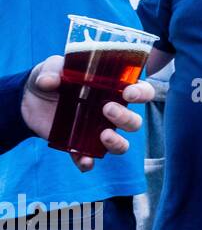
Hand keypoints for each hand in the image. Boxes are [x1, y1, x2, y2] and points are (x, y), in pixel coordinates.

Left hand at [20, 55, 153, 171]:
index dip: (142, 94)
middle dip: (126, 118)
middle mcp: (111, 112)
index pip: (142, 92)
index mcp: (114, 90)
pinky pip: (89, 158)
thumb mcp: (52, 67)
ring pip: (121, 144)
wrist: (30, 99)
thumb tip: (49, 81)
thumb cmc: (53, 77)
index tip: (129, 93)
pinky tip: (84, 161)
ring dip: (117, 142)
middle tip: (107, 109)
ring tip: (104, 135)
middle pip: (134, 122)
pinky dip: (88, 162)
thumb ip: (52, 70)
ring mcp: (97, 131)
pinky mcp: (78, 145)